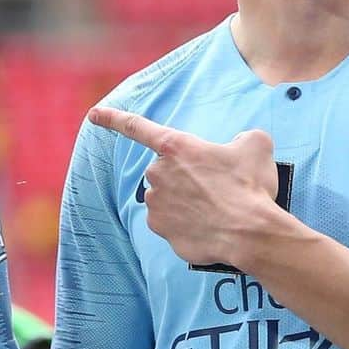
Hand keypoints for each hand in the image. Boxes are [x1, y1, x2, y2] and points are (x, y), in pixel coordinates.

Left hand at [89, 106, 278, 269]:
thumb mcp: (255, 146)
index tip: (93, 114)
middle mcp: (157, 172)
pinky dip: (185, 224)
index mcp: (175, 146)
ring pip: (166, 197)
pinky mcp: (159, 229)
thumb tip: (238, 145)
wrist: (250, 233)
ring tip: (216, 209)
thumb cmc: (251, 187)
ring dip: (184, 200)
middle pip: (165, 170)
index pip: (137, 127)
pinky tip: (207, 226)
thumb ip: (241, 138)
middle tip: (215, 187)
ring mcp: (155, 203)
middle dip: (184, 177)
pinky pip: (169, 222)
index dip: (113, 118)